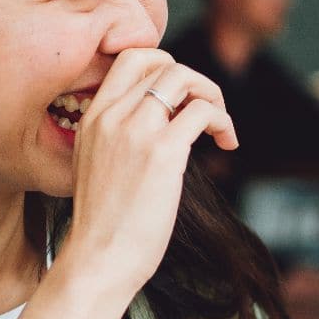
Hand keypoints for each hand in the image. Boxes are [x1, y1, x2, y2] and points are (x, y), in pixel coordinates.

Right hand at [53, 49, 239, 301]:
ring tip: (219, 127)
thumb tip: (166, 124)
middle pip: (161, 63)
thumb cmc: (105, 226)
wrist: (98, 260)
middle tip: (207, 111)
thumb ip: (120, 138)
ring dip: (212, 95)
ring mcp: (135, 131)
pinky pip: (203, 112)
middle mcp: (110, 116)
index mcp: (92, 117)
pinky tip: (227, 143)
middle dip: (194, 80)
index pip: (130, 58)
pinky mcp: (163, 153)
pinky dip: (223, 121)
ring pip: (183, 78)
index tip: (181, 97)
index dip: (164, 66)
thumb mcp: (97, 166)